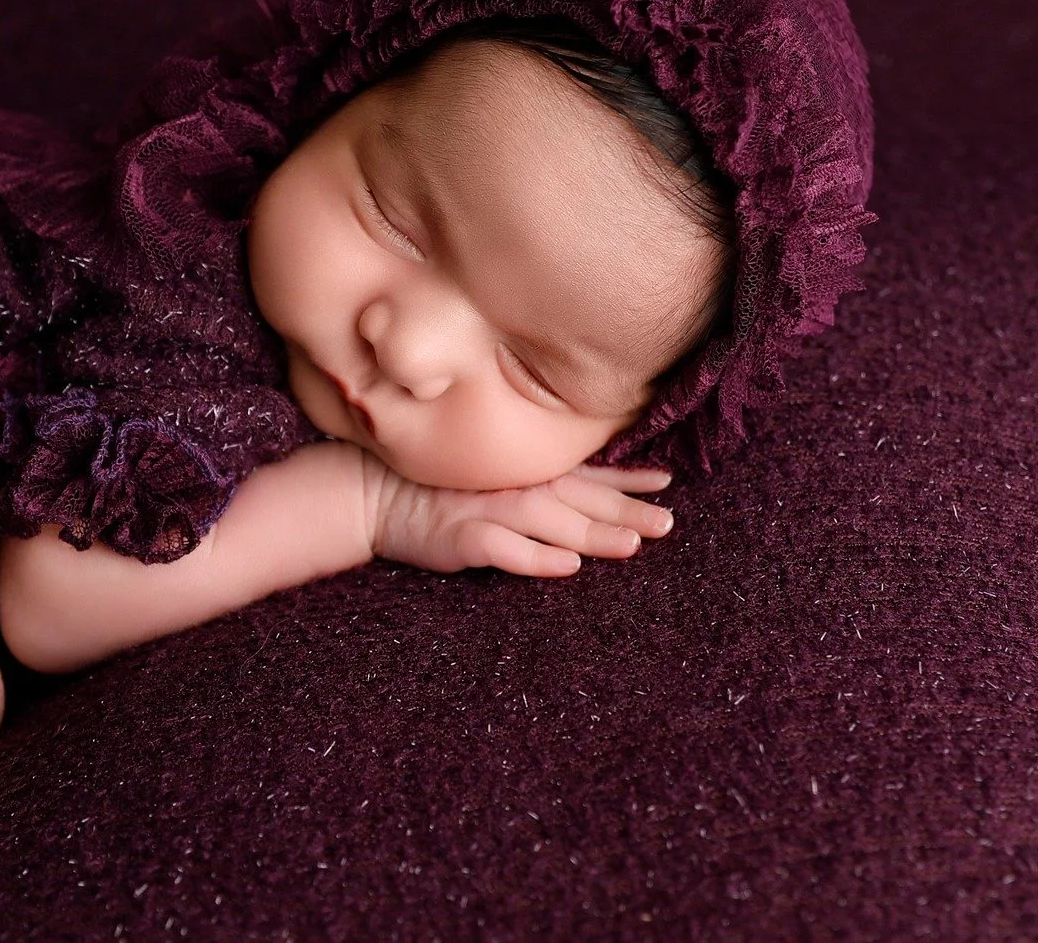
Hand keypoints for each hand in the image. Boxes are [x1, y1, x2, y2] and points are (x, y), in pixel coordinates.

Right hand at [364, 456, 674, 576]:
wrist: (370, 492)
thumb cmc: (431, 486)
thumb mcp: (486, 474)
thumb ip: (530, 478)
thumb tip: (582, 484)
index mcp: (522, 472)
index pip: (584, 475)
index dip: (626, 479)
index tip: (666, 483)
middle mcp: (512, 486)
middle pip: (579, 500)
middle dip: (625, 511)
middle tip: (667, 525)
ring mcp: (488, 510)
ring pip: (550, 522)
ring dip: (592, 533)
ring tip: (632, 546)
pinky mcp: (463, 538)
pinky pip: (505, 549)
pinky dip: (537, 557)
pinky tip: (567, 566)